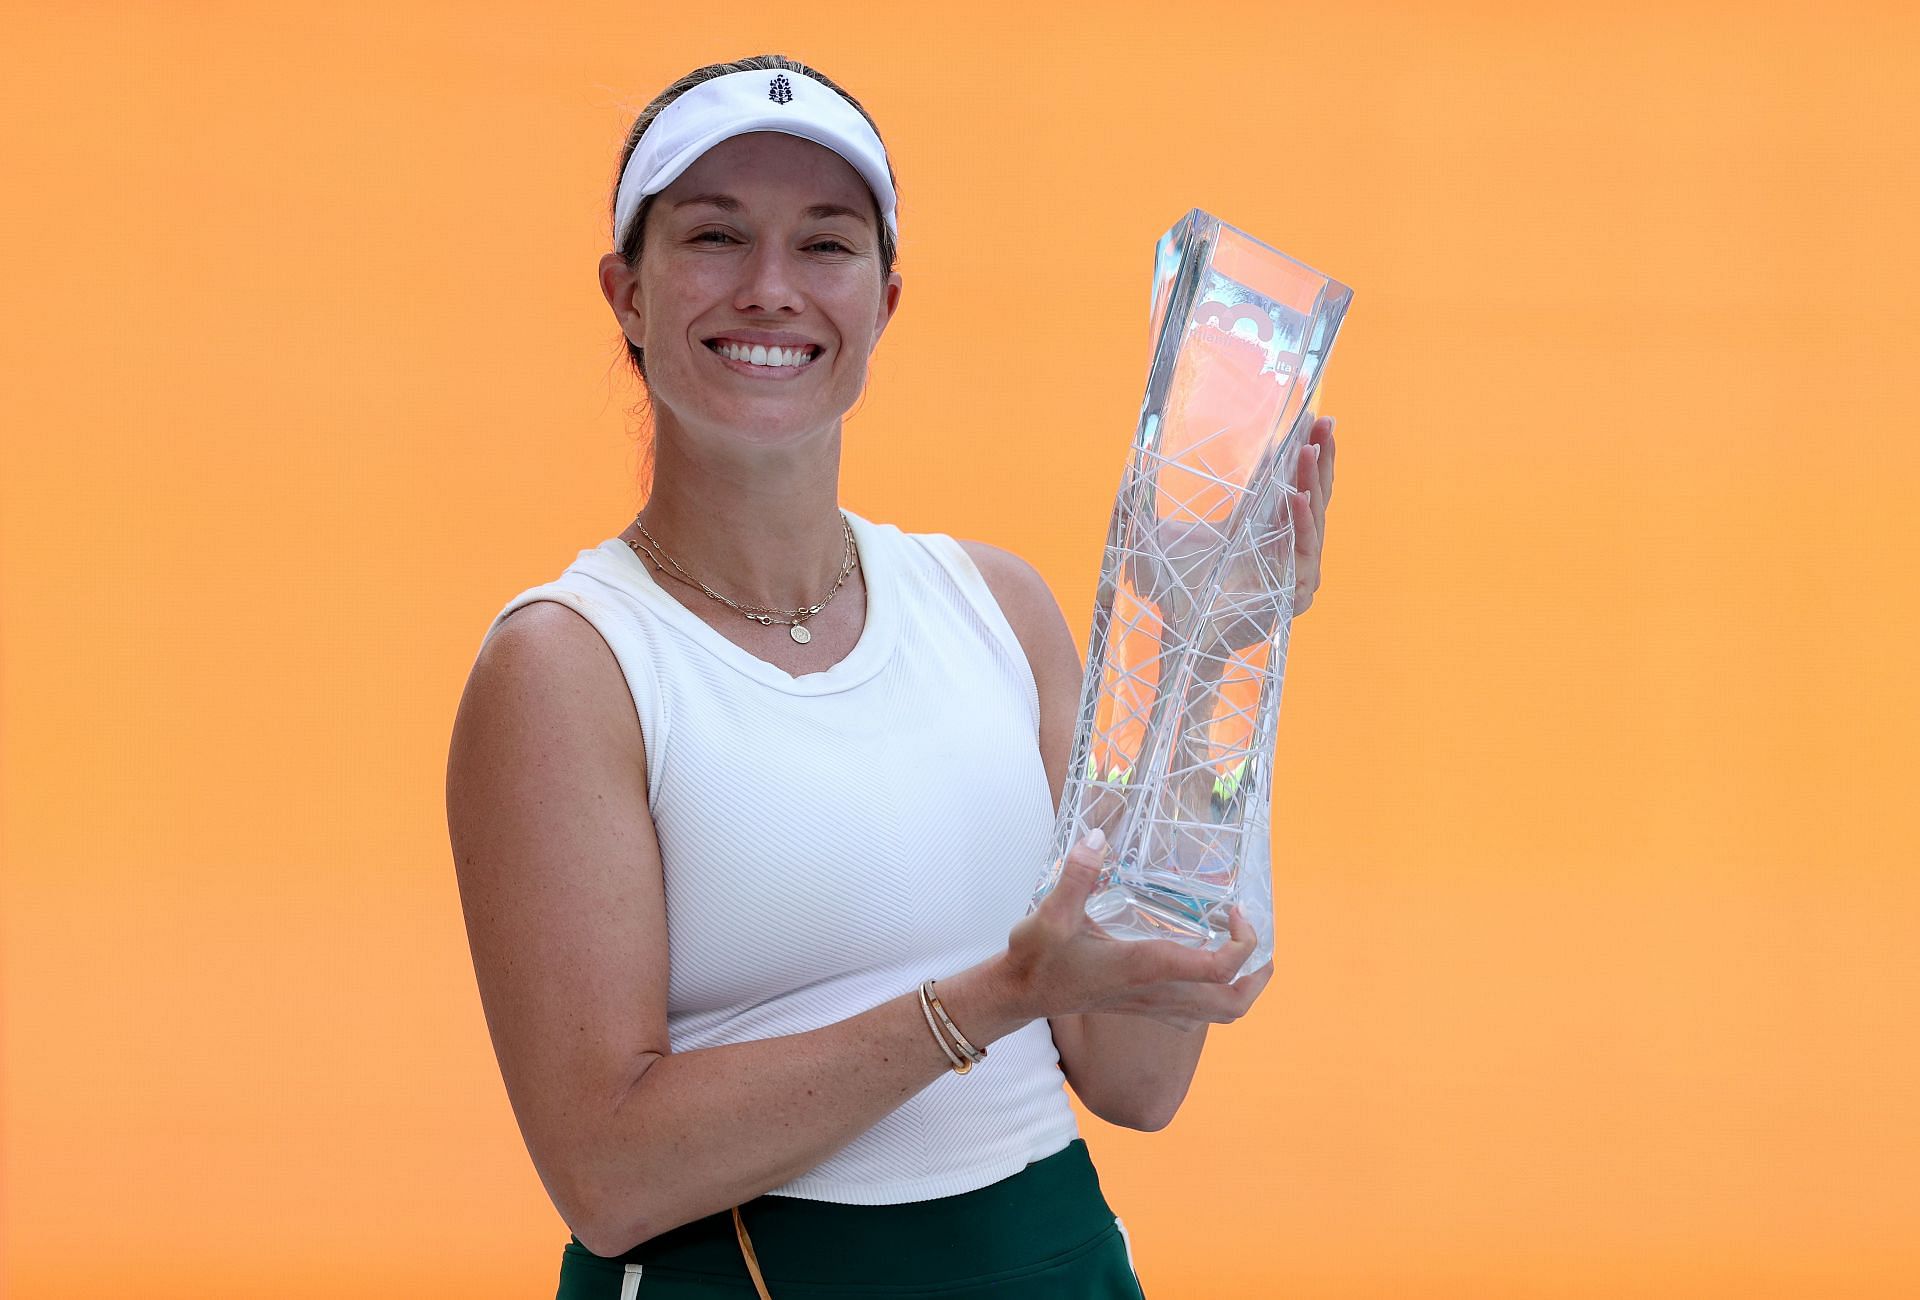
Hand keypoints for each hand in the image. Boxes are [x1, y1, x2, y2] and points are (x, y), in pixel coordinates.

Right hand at [1002, 832, 1274, 1031]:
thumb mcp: (1050, 914)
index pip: (1218, 969)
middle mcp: (1157, 991)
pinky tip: (1205, 963)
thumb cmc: (1037, 958)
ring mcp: (1153, 1004)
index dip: (1242, 943)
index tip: (1235, 910)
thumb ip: (1076, 875)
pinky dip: (1217, 993)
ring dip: (1243, 986)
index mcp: (1146, 968)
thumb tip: (1096, 837)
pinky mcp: (1145, 1006)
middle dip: (1258, 974)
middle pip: (1233, 1004)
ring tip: (1245, 951)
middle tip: (1257, 937)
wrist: (1019, 996)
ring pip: (1220, 1014)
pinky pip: (1198, 1012)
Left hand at [1122, 414, 1338, 650]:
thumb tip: (1135, 457)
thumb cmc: (1179, 587)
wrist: (1180, 635)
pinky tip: (1300, 501)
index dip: (1308, 450)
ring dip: (1312, 484)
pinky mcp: (1296, 593)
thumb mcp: (1171, 533)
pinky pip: (1304, 554)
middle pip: (1315, 494)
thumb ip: (1159, 499)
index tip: (1314, 415)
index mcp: (1267, 526)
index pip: (1297, 481)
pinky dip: (1303, 526)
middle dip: (1320, 457)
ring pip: (1314, 520)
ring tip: (1310, 450)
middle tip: (1325, 422)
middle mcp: (1289, 545)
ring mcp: (1297, 569)